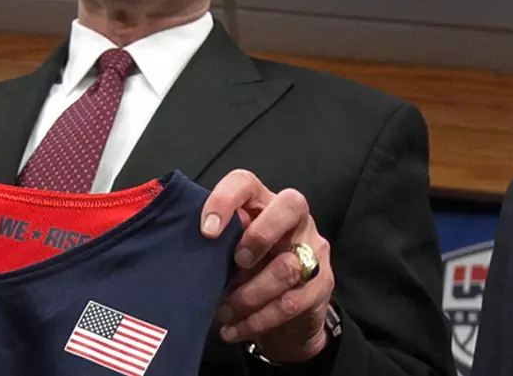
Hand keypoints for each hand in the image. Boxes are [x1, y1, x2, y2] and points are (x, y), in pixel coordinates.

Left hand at [201, 169, 334, 363]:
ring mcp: (314, 249)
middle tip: (236, 263)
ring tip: (223, 311)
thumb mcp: (230, 255)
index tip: (206, 231)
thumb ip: (218, 246)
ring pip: (288, 266)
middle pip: (291, 205)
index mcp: (263, 203)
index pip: (246, 183)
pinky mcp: (322, 284)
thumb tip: (190, 252)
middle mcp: (295, 219)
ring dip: (248, 295)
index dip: (226, 200)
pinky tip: (233, 329)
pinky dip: (256, 321)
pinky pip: (289, 303)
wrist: (288, 318)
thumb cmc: (249, 274)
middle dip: (260, 235)